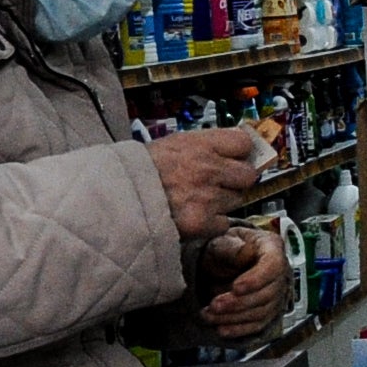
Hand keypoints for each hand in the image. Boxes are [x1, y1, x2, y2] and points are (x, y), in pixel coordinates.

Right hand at [149, 129, 265, 239]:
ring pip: (237, 201)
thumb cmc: (142, 170)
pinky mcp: (203, 223)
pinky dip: (213, 223)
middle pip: (248, 175)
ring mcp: (208, 197)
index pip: (244, 143)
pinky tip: (195, 217)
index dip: (241, 152)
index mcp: (201, 145)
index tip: (234, 158)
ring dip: (224, 202)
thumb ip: (204, 145)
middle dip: (237, 180)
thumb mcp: (172, 145)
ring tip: (199, 201)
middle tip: (221, 184)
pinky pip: (223, 223)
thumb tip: (235, 148)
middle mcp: (209, 169)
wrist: (117, 199)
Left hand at [198, 229, 288, 337]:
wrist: (222, 261)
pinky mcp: (268, 311)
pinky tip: (222, 329)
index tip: (235, 287)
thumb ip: (231, 246)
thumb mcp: (223, 239)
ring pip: (261, 312)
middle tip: (214, 305)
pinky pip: (258, 325)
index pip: (274, 265)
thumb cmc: (225, 247)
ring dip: (234, 317)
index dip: (256, 279)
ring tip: (209, 315)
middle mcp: (280, 272)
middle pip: (267, 294)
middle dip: (238, 303)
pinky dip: (239, 329)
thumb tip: (244, 252)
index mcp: (272, 247)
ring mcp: (276, 294)